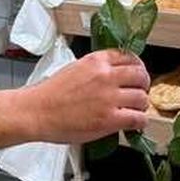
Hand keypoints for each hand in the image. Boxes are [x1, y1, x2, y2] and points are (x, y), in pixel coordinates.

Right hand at [0, 50, 150, 148]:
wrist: (36, 112)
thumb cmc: (49, 95)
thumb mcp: (74, 69)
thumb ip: (95, 70)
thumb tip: (111, 76)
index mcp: (96, 61)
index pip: (128, 57)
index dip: (137, 67)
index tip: (137, 74)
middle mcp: (106, 76)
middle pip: (140, 75)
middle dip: (143, 84)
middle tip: (140, 92)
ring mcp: (109, 98)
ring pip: (142, 98)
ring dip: (141, 105)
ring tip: (135, 110)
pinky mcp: (110, 119)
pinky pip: (138, 118)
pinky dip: (140, 122)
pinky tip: (135, 123)